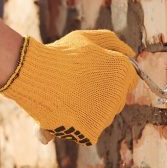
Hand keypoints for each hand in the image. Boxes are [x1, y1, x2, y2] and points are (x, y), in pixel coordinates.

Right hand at [0, 30, 135, 145]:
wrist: (34, 73)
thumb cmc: (61, 53)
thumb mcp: (87, 38)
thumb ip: (113, 43)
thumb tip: (132, 54)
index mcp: (122, 71)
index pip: (130, 79)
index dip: (113, 75)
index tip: (94, 73)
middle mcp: (119, 94)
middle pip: (118, 97)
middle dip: (103, 91)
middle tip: (79, 82)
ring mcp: (106, 114)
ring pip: (105, 113)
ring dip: (91, 106)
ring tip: (69, 94)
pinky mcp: (92, 129)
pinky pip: (92, 127)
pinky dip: (81, 121)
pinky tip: (66, 108)